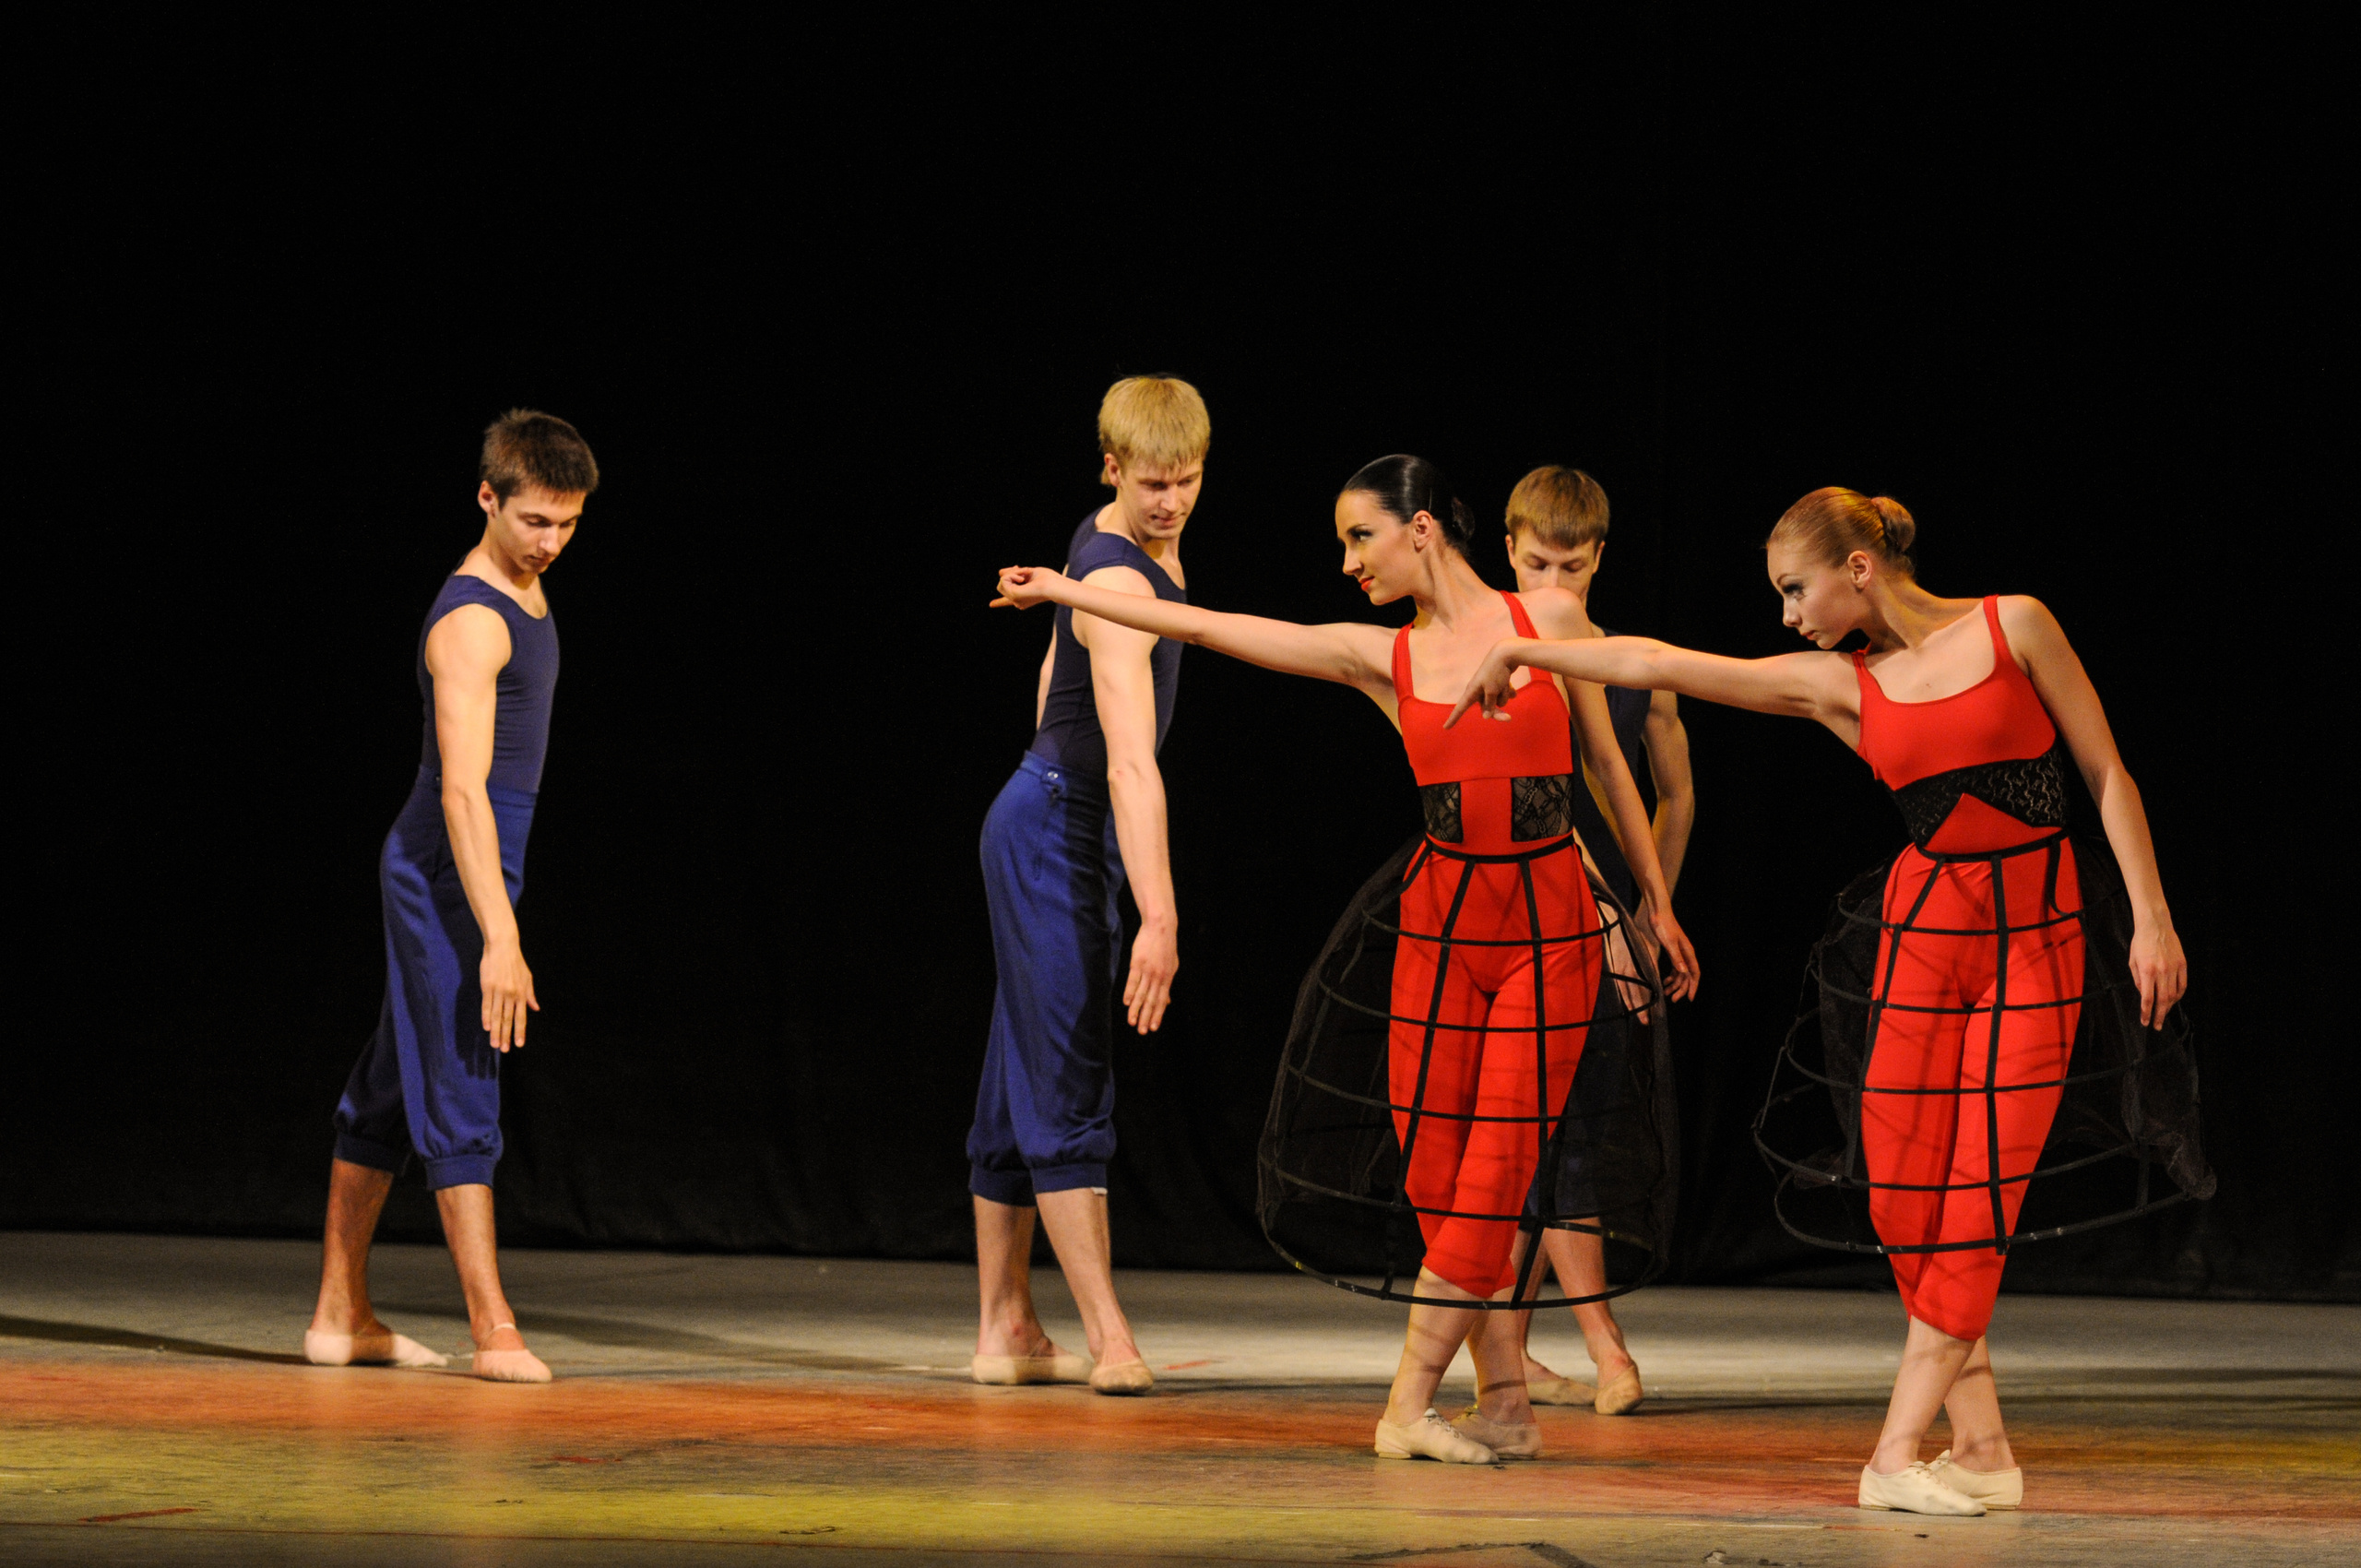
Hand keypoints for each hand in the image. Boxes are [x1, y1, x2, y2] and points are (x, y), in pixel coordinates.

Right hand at [479, 940, 539, 1052]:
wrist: (503, 946)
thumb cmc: (516, 963)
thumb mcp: (527, 978)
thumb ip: (530, 994)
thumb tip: (535, 1008)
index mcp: (521, 994)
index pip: (521, 1017)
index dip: (520, 1031)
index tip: (519, 1044)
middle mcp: (511, 994)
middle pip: (508, 1019)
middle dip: (506, 1036)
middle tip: (504, 1050)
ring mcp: (498, 991)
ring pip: (497, 1015)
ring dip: (495, 1031)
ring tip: (494, 1044)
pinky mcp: (487, 986)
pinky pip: (486, 1004)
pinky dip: (486, 1016)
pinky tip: (486, 1027)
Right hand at [992, 565, 1070, 609]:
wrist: (1053, 586)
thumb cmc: (1048, 579)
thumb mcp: (1027, 573)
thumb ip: (1013, 573)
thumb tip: (1000, 573)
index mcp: (1023, 597)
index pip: (1008, 601)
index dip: (999, 602)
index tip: (991, 605)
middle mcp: (1018, 601)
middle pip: (1004, 582)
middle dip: (1012, 572)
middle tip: (1026, 570)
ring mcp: (1014, 600)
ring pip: (1002, 580)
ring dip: (1013, 572)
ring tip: (1025, 574)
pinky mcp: (1012, 595)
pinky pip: (1003, 579)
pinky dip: (1013, 574)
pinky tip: (1022, 579)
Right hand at [1124, 919, 1177, 1033]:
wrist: (1160, 927)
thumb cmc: (1165, 948)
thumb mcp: (1171, 967)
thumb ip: (1167, 985)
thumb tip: (1168, 1002)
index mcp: (1168, 979)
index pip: (1162, 1001)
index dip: (1157, 1015)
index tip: (1153, 1028)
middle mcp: (1159, 977)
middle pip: (1151, 1001)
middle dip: (1146, 1017)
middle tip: (1141, 1031)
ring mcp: (1148, 970)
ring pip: (1141, 994)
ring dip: (1135, 1009)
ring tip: (1131, 1022)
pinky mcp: (1137, 963)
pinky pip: (1133, 981)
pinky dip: (1129, 992)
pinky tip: (1126, 1003)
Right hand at [1442, 640, 1529, 727]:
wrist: (1506, 653)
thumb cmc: (1496, 673)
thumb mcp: (1492, 691)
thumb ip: (1489, 705)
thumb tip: (1486, 716)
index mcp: (1472, 691)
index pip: (1460, 708)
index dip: (1453, 718)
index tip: (1445, 728)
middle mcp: (1478, 690)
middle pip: (1486, 708)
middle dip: (1497, 712)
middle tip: (1508, 718)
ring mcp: (1488, 686)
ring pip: (1498, 700)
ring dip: (1503, 694)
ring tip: (1505, 683)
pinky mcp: (1498, 682)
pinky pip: (1503, 693)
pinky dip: (1507, 690)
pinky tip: (1510, 684)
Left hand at [1640, 892, 1699, 1002]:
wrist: (1658, 913)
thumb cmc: (1664, 925)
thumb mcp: (1669, 943)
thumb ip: (1676, 957)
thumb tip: (1684, 972)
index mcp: (1688, 953)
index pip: (1694, 973)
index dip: (1693, 986)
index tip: (1690, 998)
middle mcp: (1686, 954)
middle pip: (1687, 976)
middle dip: (1682, 989)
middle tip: (1674, 999)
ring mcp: (1679, 953)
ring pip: (1680, 973)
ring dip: (1675, 984)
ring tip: (1667, 994)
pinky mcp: (1672, 951)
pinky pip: (1675, 968)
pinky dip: (1670, 976)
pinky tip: (1664, 982)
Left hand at [2127, 921, 2186, 1028]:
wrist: (2155, 925)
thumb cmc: (2140, 943)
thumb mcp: (2132, 961)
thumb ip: (2137, 979)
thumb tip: (2143, 994)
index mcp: (2147, 971)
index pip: (2147, 999)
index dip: (2146, 1013)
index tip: (2145, 1022)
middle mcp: (2162, 971)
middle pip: (2163, 1000)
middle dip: (2159, 1015)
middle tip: (2157, 1026)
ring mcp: (2174, 968)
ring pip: (2174, 994)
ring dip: (2169, 1007)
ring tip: (2164, 1013)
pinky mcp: (2182, 964)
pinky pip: (2183, 985)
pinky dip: (2179, 995)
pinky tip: (2174, 1000)